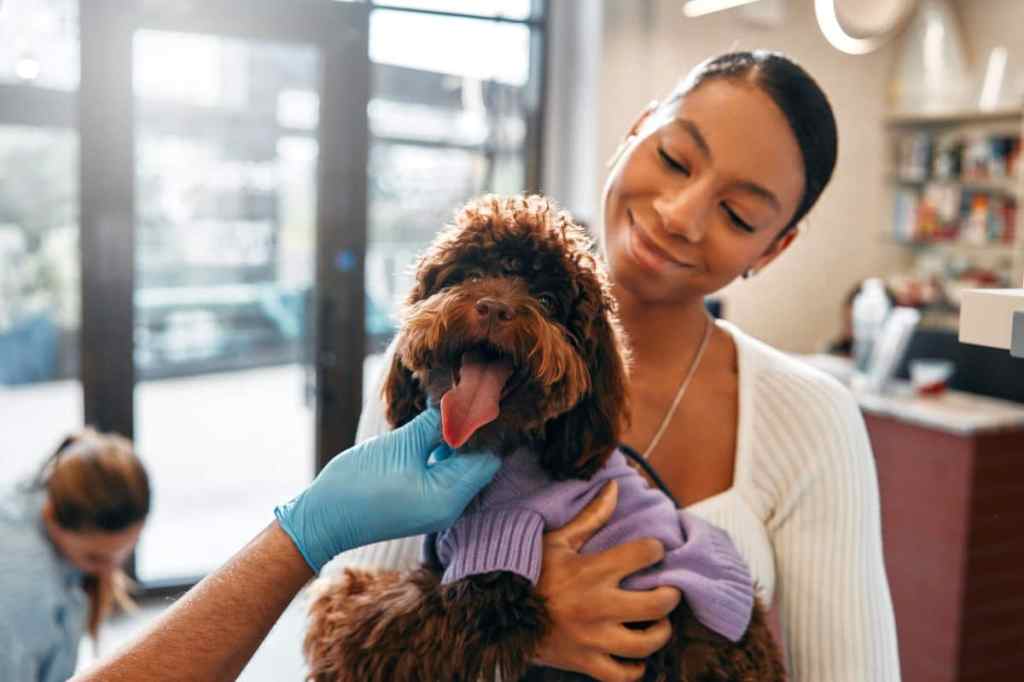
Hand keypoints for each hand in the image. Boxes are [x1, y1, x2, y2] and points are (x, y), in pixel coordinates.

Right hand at [274, 408, 499, 571]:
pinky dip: (442, 448)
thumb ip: (437, 423)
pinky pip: (444, 470)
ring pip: (460, 464)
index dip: (485, 426)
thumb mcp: (402, 445)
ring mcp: (437, 505)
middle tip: (465, 393)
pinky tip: (434, 424)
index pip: (487, 458)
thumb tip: (464, 400)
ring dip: (456, 436)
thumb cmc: (358, 483)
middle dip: (472, 429)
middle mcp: (450, 506)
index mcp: (450, 498)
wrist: (322, 518)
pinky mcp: (423, 500)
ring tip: (449, 403)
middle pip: (478, 461)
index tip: (477, 395)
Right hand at [535, 481, 681, 681]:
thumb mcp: (558, 540)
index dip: (656, 549)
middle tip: (668, 590)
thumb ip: (591, 517)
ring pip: (646, 643)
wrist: (498, 613)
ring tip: (657, 623)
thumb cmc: (531, 573)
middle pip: (658, 604)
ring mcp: (593, 638)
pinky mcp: (584, 662)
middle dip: (671, 595)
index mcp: (593, 570)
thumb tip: (613, 487)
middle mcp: (598, 606)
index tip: (653, 551)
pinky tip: (637, 657)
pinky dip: (635, 670)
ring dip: (660, 632)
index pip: (645, 554)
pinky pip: (621, 675)